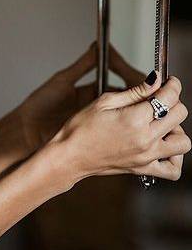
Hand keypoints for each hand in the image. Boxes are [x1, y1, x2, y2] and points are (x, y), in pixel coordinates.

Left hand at [15, 42, 144, 155]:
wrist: (27, 131)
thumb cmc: (40, 105)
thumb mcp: (63, 81)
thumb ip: (83, 64)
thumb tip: (98, 45)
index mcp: (93, 90)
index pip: (123, 80)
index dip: (134, 75)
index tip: (147, 75)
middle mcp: (100, 105)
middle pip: (134, 97)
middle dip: (147, 93)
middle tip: (156, 90)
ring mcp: (101, 121)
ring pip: (132, 114)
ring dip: (144, 111)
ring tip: (154, 107)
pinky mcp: (99, 134)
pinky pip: (123, 130)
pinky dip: (135, 127)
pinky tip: (141, 124)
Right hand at [51, 72, 189, 182]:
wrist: (69, 155)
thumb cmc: (80, 129)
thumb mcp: (104, 101)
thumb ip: (135, 91)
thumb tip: (155, 80)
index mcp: (134, 119)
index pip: (169, 97)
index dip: (172, 85)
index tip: (170, 82)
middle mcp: (145, 139)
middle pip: (179, 115)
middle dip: (173, 102)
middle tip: (161, 99)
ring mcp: (147, 156)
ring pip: (183, 141)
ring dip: (177, 129)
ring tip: (162, 124)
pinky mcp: (143, 168)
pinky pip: (173, 170)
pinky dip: (176, 158)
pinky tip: (164, 147)